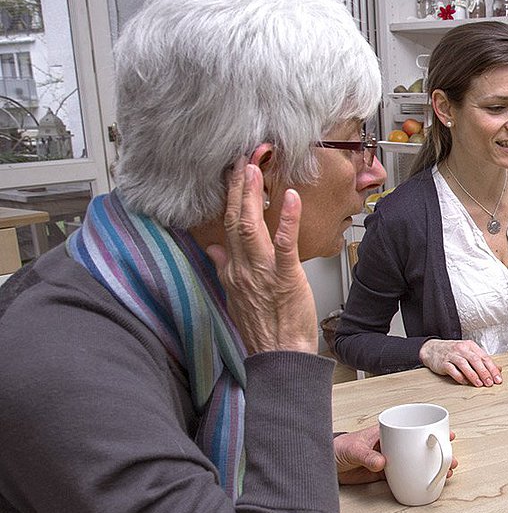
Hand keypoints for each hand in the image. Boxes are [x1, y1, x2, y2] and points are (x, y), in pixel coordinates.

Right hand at [205, 163, 316, 353]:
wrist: (279, 355)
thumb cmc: (265, 328)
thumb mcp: (235, 295)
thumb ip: (224, 267)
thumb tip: (213, 248)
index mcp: (232, 269)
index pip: (226, 224)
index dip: (229, 197)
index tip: (231, 173)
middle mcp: (242, 267)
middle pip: (234, 219)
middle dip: (237, 186)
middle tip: (241, 157)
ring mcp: (261, 271)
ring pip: (251, 226)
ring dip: (252, 195)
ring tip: (254, 167)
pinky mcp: (284, 276)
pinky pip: (284, 243)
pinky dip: (286, 219)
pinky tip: (291, 198)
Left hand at [335, 427, 457, 484]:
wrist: (325, 463)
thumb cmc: (338, 448)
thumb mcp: (353, 449)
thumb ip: (367, 456)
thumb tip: (382, 463)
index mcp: (387, 431)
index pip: (414, 426)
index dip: (432, 429)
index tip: (446, 433)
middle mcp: (393, 444)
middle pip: (420, 446)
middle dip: (438, 451)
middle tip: (451, 457)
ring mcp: (391, 458)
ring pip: (417, 461)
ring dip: (432, 466)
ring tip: (447, 472)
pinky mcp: (385, 473)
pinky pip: (406, 475)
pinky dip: (418, 478)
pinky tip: (428, 482)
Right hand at [420, 338, 501, 386]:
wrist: (432, 349)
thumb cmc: (453, 352)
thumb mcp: (469, 353)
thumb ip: (483, 361)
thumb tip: (498, 369)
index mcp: (470, 346)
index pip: (484, 357)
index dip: (492, 369)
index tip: (498, 379)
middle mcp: (462, 349)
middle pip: (476, 360)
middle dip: (484, 372)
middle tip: (490, 382)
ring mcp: (452, 355)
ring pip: (464, 364)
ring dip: (473, 375)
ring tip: (479, 384)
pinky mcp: (443, 362)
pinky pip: (452, 370)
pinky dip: (459, 376)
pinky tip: (464, 382)